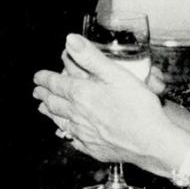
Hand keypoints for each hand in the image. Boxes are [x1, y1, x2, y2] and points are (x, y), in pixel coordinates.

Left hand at [32, 33, 168, 163]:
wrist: (152, 142)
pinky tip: (66, 133)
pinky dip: (66, 133)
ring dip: (50, 113)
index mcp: (81, 94)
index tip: (37, 77)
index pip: (55, 84)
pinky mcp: (93, 149)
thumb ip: (90, 57)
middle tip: (37, 92)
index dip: (44, 79)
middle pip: (54, 103)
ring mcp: (84, 134)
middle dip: (44, 95)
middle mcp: (77, 115)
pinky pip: (73, 140)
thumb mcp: (116, 74)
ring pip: (60, 121)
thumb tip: (70, 40)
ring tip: (43, 109)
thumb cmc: (138, 106)